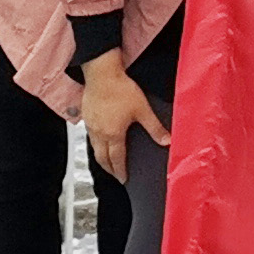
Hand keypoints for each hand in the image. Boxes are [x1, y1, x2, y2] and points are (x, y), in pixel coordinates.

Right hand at [80, 55, 165, 181]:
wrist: (102, 74)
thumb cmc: (120, 90)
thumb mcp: (143, 110)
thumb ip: (155, 128)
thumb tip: (166, 141)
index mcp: (113, 134)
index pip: (117, 159)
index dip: (120, 171)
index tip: (123, 179)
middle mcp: (99, 133)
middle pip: (102, 158)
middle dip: (109, 168)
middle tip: (115, 175)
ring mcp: (90, 125)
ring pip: (94, 148)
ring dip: (101, 158)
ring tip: (107, 162)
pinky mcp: (86, 116)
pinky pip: (89, 136)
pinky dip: (95, 144)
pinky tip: (99, 141)